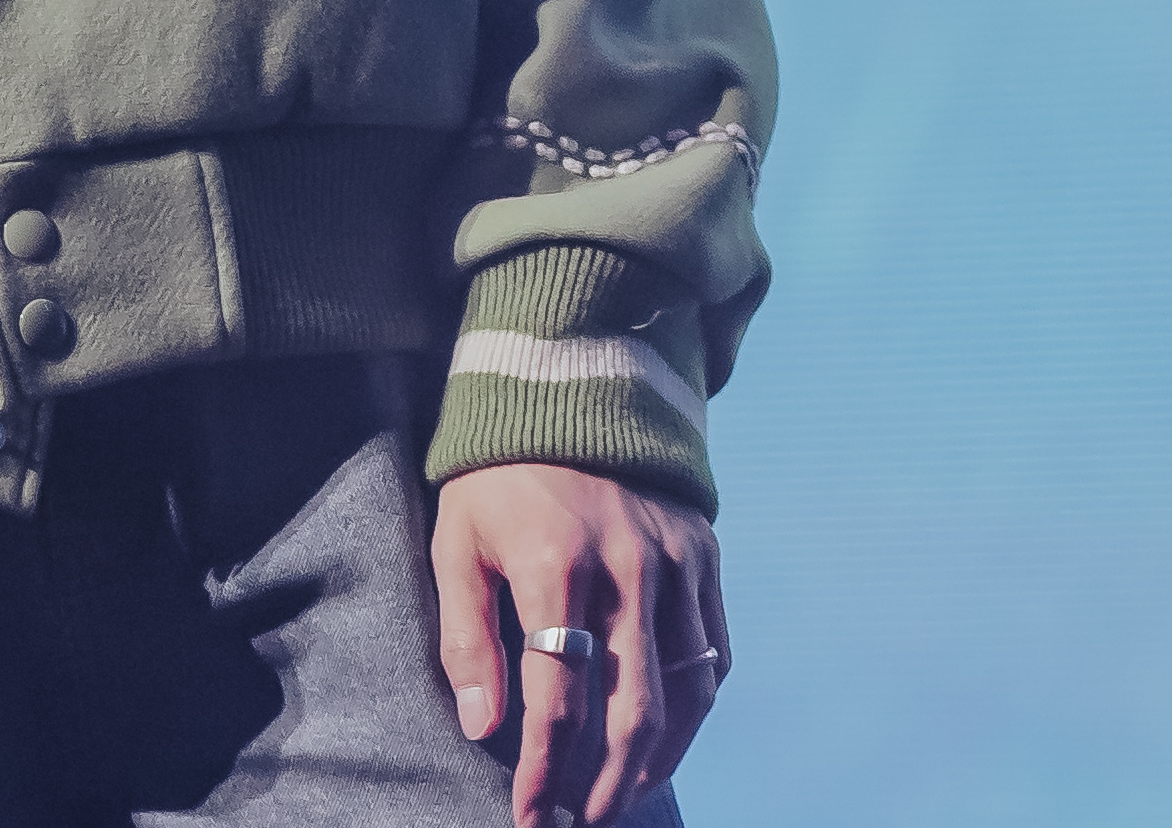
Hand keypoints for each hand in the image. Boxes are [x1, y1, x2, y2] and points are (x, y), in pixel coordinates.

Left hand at [430, 463, 726, 825]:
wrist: (569, 388)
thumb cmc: (498, 479)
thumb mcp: (456, 543)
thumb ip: (466, 635)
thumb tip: (482, 725)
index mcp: (556, 564)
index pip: (556, 695)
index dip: (542, 769)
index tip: (530, 817)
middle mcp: (627, 567)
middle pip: (631, 706)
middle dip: (606, 783)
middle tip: (581, 823)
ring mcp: (675, 561)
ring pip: (684, 688)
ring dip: (658, 758)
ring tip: (624, 797)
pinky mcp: (704, 554)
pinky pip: (714, 651)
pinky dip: (696, 708)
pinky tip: (667, 740)